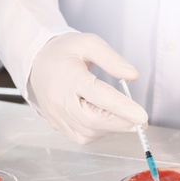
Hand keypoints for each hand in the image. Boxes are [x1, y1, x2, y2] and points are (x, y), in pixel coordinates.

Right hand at [27, 32, 147, 143]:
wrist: (37, 61)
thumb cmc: (65, 52)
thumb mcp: (89, 43)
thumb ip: (112, 59)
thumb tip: (133, 75)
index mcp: (70, 77)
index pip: (99, 96)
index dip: (122, 108)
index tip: (142, 117)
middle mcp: (60, 100)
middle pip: (93, 120)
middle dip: (121, 123)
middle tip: (140, 121)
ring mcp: (57, 115)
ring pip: (89, 132)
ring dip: (111, 128)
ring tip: (121, 115)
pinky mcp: (57, 125)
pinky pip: (82, 137)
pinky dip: (99, 132)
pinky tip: (105, 120)